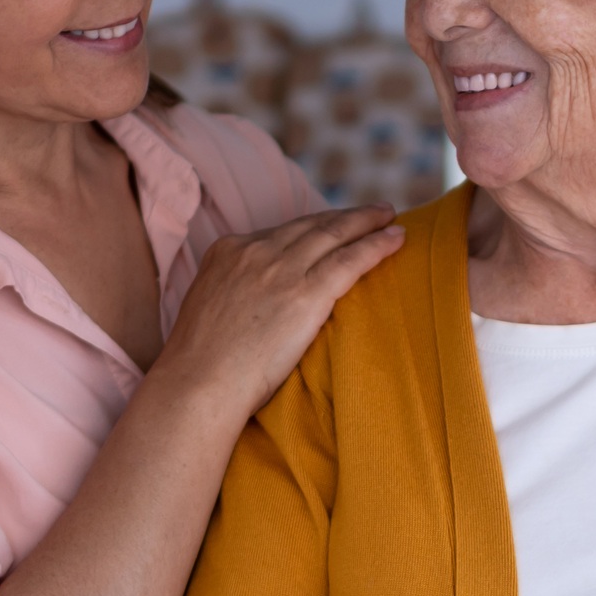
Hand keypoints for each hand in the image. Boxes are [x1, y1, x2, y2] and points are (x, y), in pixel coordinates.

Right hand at [152, 206, 403, 419]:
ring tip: (390, 218)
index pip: (281, 232)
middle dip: (345, 216)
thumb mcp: (209, 309)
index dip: (313, 227)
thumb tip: (260, 304)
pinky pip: (351, 260)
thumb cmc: (200, 366)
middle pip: (311, 225)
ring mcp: (281, 269)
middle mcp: (255, 250)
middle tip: (374, 211)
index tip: (333, 225)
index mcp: (227, 251)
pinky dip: (377, 245)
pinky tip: (397, 238)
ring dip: (367, 222)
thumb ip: (236, 292)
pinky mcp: (306, 293)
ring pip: (335, 234)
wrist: (198, 384)